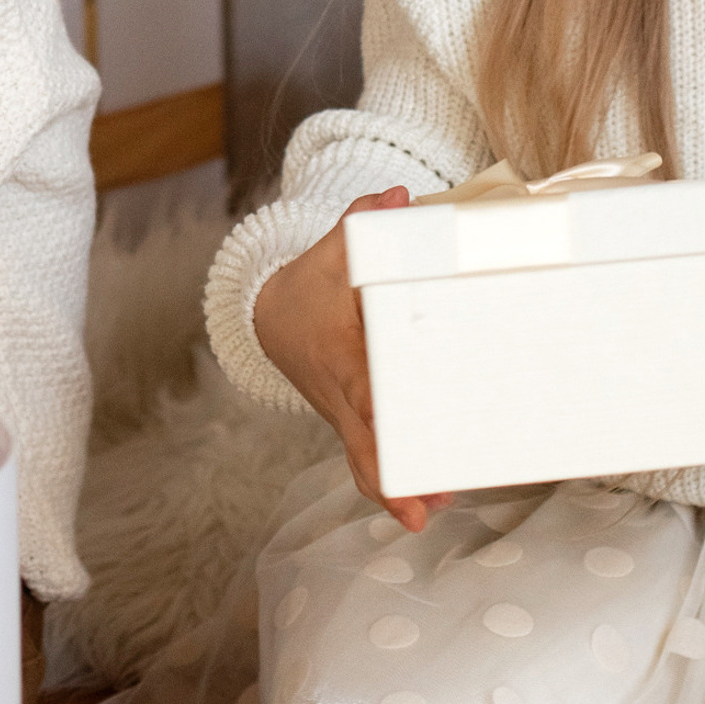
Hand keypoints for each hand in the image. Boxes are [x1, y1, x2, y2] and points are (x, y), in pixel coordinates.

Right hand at [252, 188, 453, 532]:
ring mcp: (345, 414)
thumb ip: (365, 222)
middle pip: (362, 446)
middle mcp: (340, 394)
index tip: (391, 431)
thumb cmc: (309, 286)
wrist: (271, 317)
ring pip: (365, 463)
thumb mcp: (331, 251)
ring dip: (395, 489)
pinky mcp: (353, 423)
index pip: (359, 390)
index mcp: (338, 354)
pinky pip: (369, 459)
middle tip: (426, 502)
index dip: (376, 415)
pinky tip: (430, 499)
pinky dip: (392, 482)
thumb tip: (399, 195)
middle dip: (390, 478)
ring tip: (433, 507)